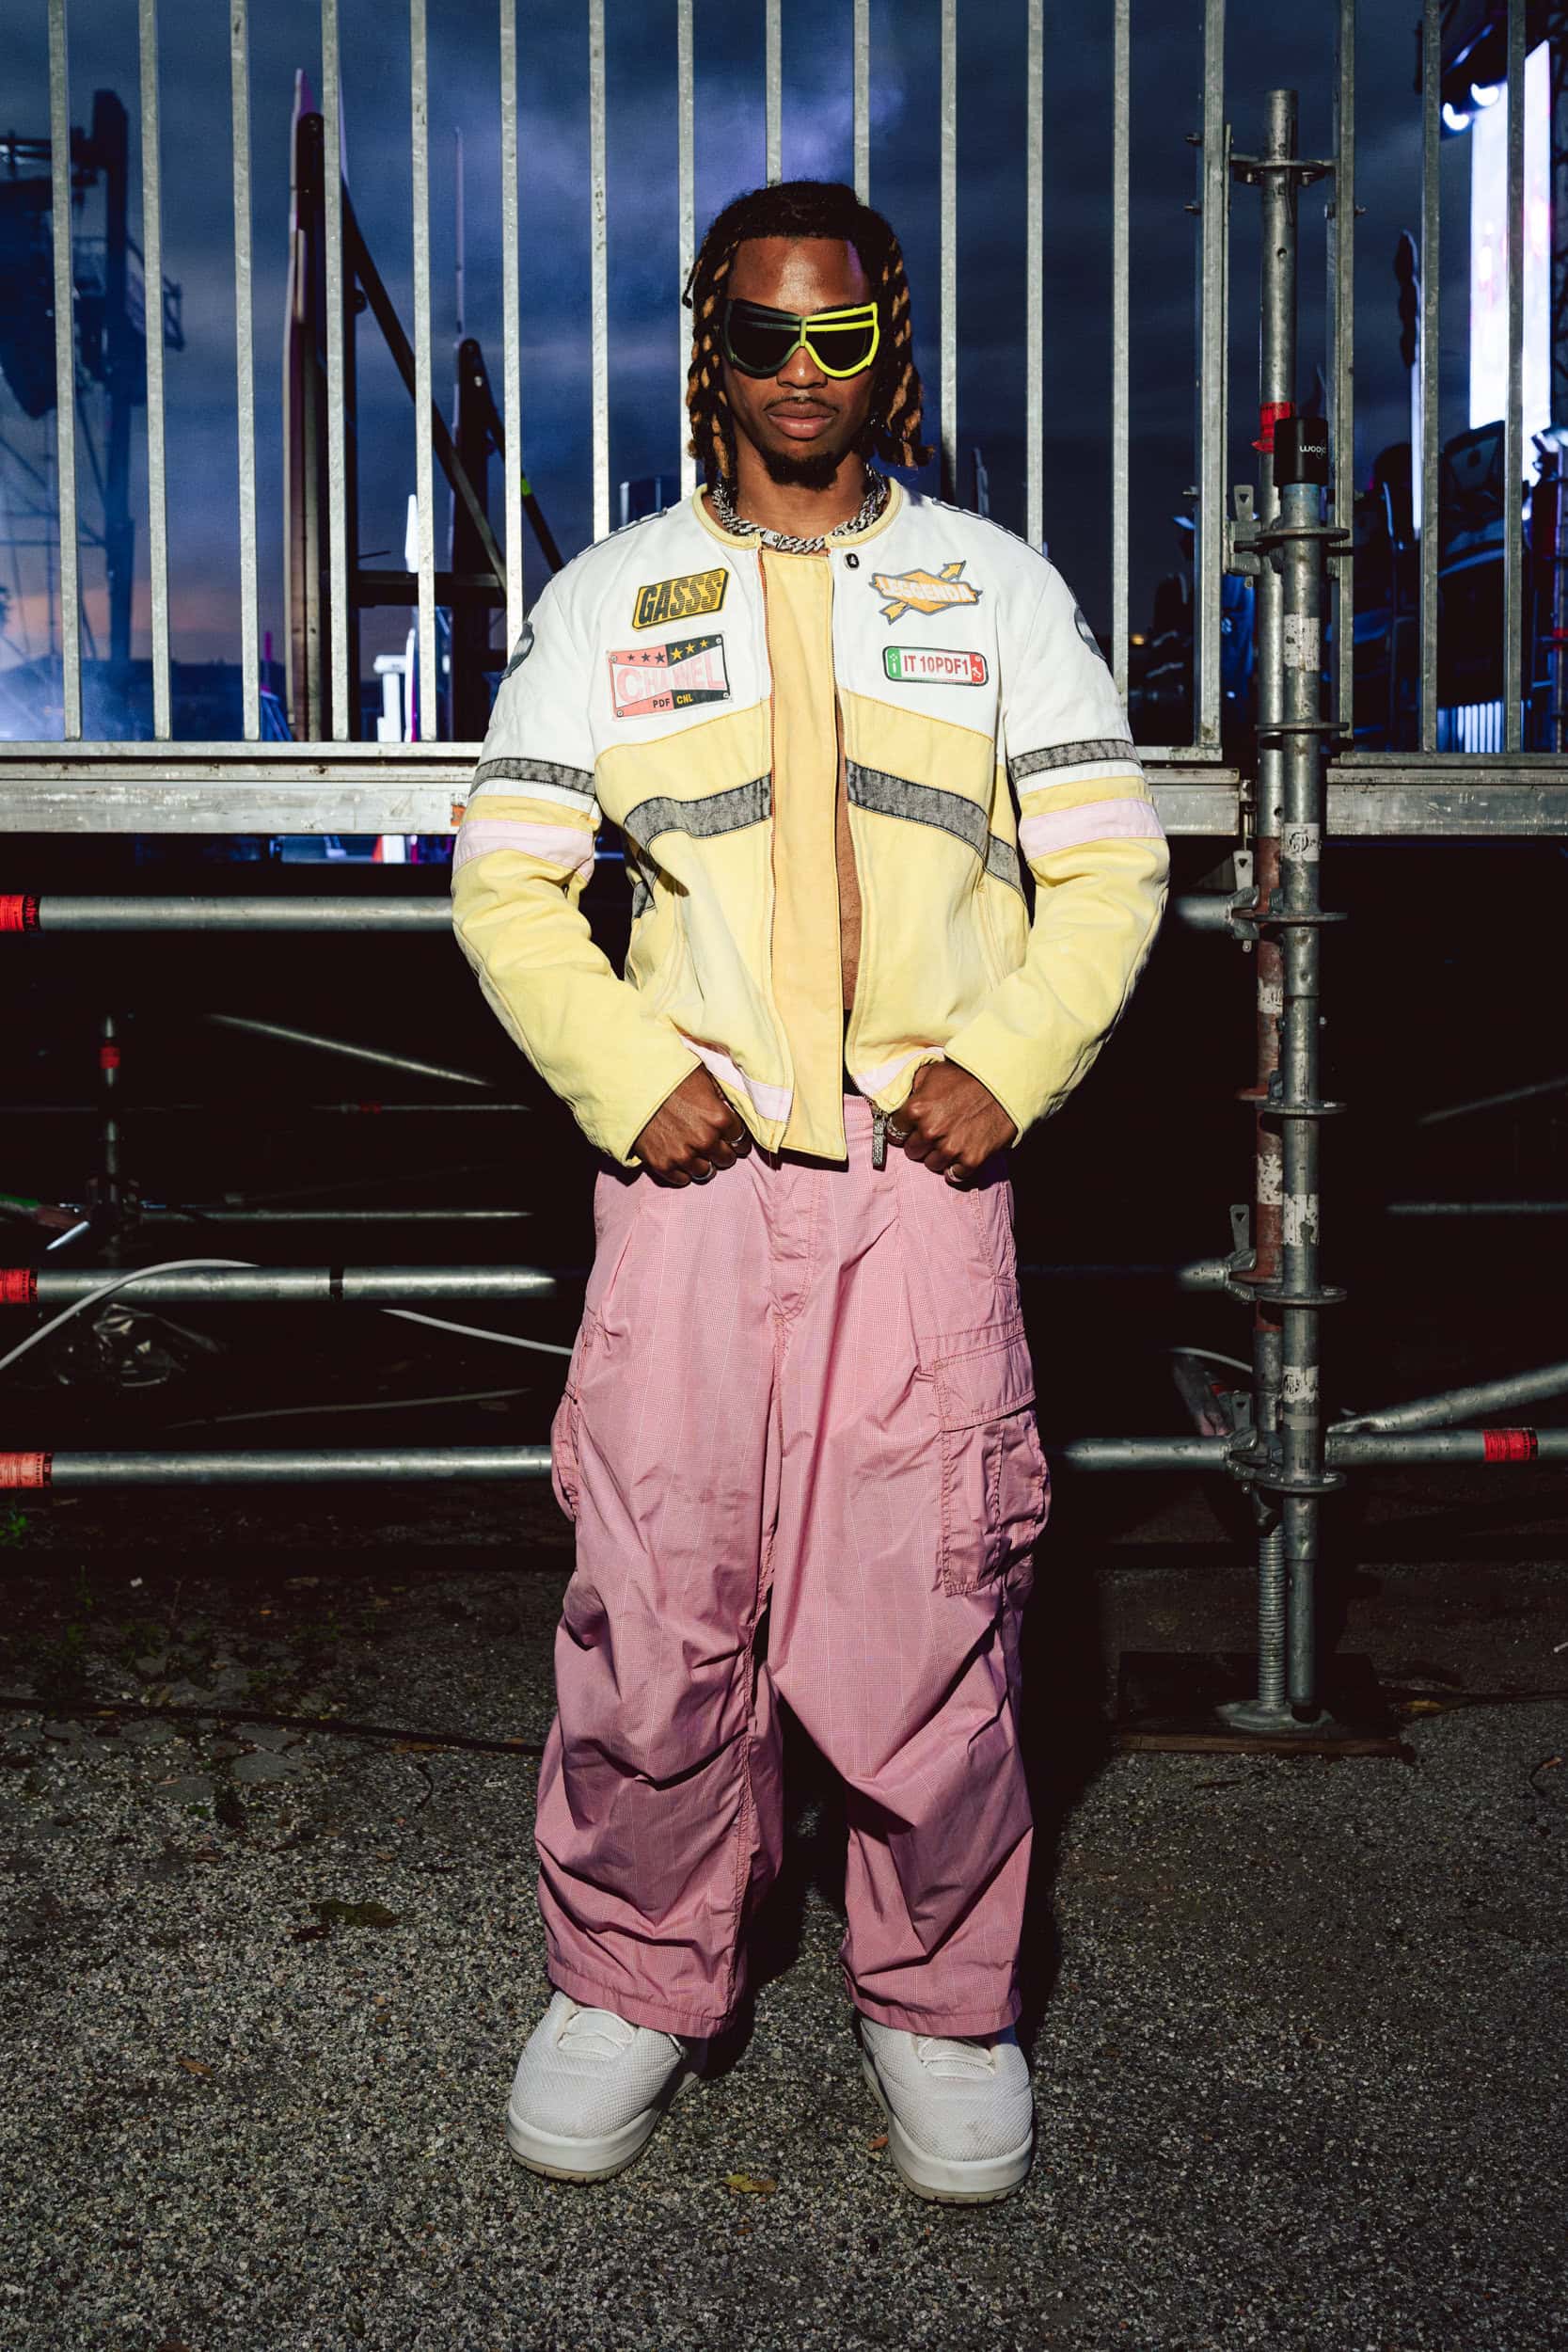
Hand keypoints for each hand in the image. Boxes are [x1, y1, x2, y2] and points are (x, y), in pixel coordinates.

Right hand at [632, 1067, 751, 1186]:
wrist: (631, 1084)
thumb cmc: (669, 1076)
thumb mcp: (703, 1077)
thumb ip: (721, 1095)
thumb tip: (734, 1102)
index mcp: (719, 1118)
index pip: (741, 1139)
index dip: (737, 1137)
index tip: (731, 1137)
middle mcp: (705, 1140)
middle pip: (726, 1159)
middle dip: (722, 1151)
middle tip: (714, 1144)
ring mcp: (684, 1155)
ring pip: (706, 1172)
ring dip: (703, 1163)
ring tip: (696, 1152)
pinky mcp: (663, 1164)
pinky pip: (682, 1179)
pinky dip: (682, 1171)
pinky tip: (679, 1159)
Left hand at [888, 1061, 1015, 1183]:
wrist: (1004, 1083)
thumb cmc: (967, 1076)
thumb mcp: (933, 1072)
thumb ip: (913, 1088)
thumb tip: (904, 1100)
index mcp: (916, 1110)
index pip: (894, 1132)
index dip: (904, 1129)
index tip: (912, 1129)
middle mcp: (929, 1131)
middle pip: (912, 1151)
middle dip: (921, 1143)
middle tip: (936, 1133)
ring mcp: (950, 1148)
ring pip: (932, 1164)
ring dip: (939, 1156)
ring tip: (951, 1141)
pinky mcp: (971, 1159)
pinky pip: (955, 1175)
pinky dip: (957, 1168)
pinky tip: (962, 1154)